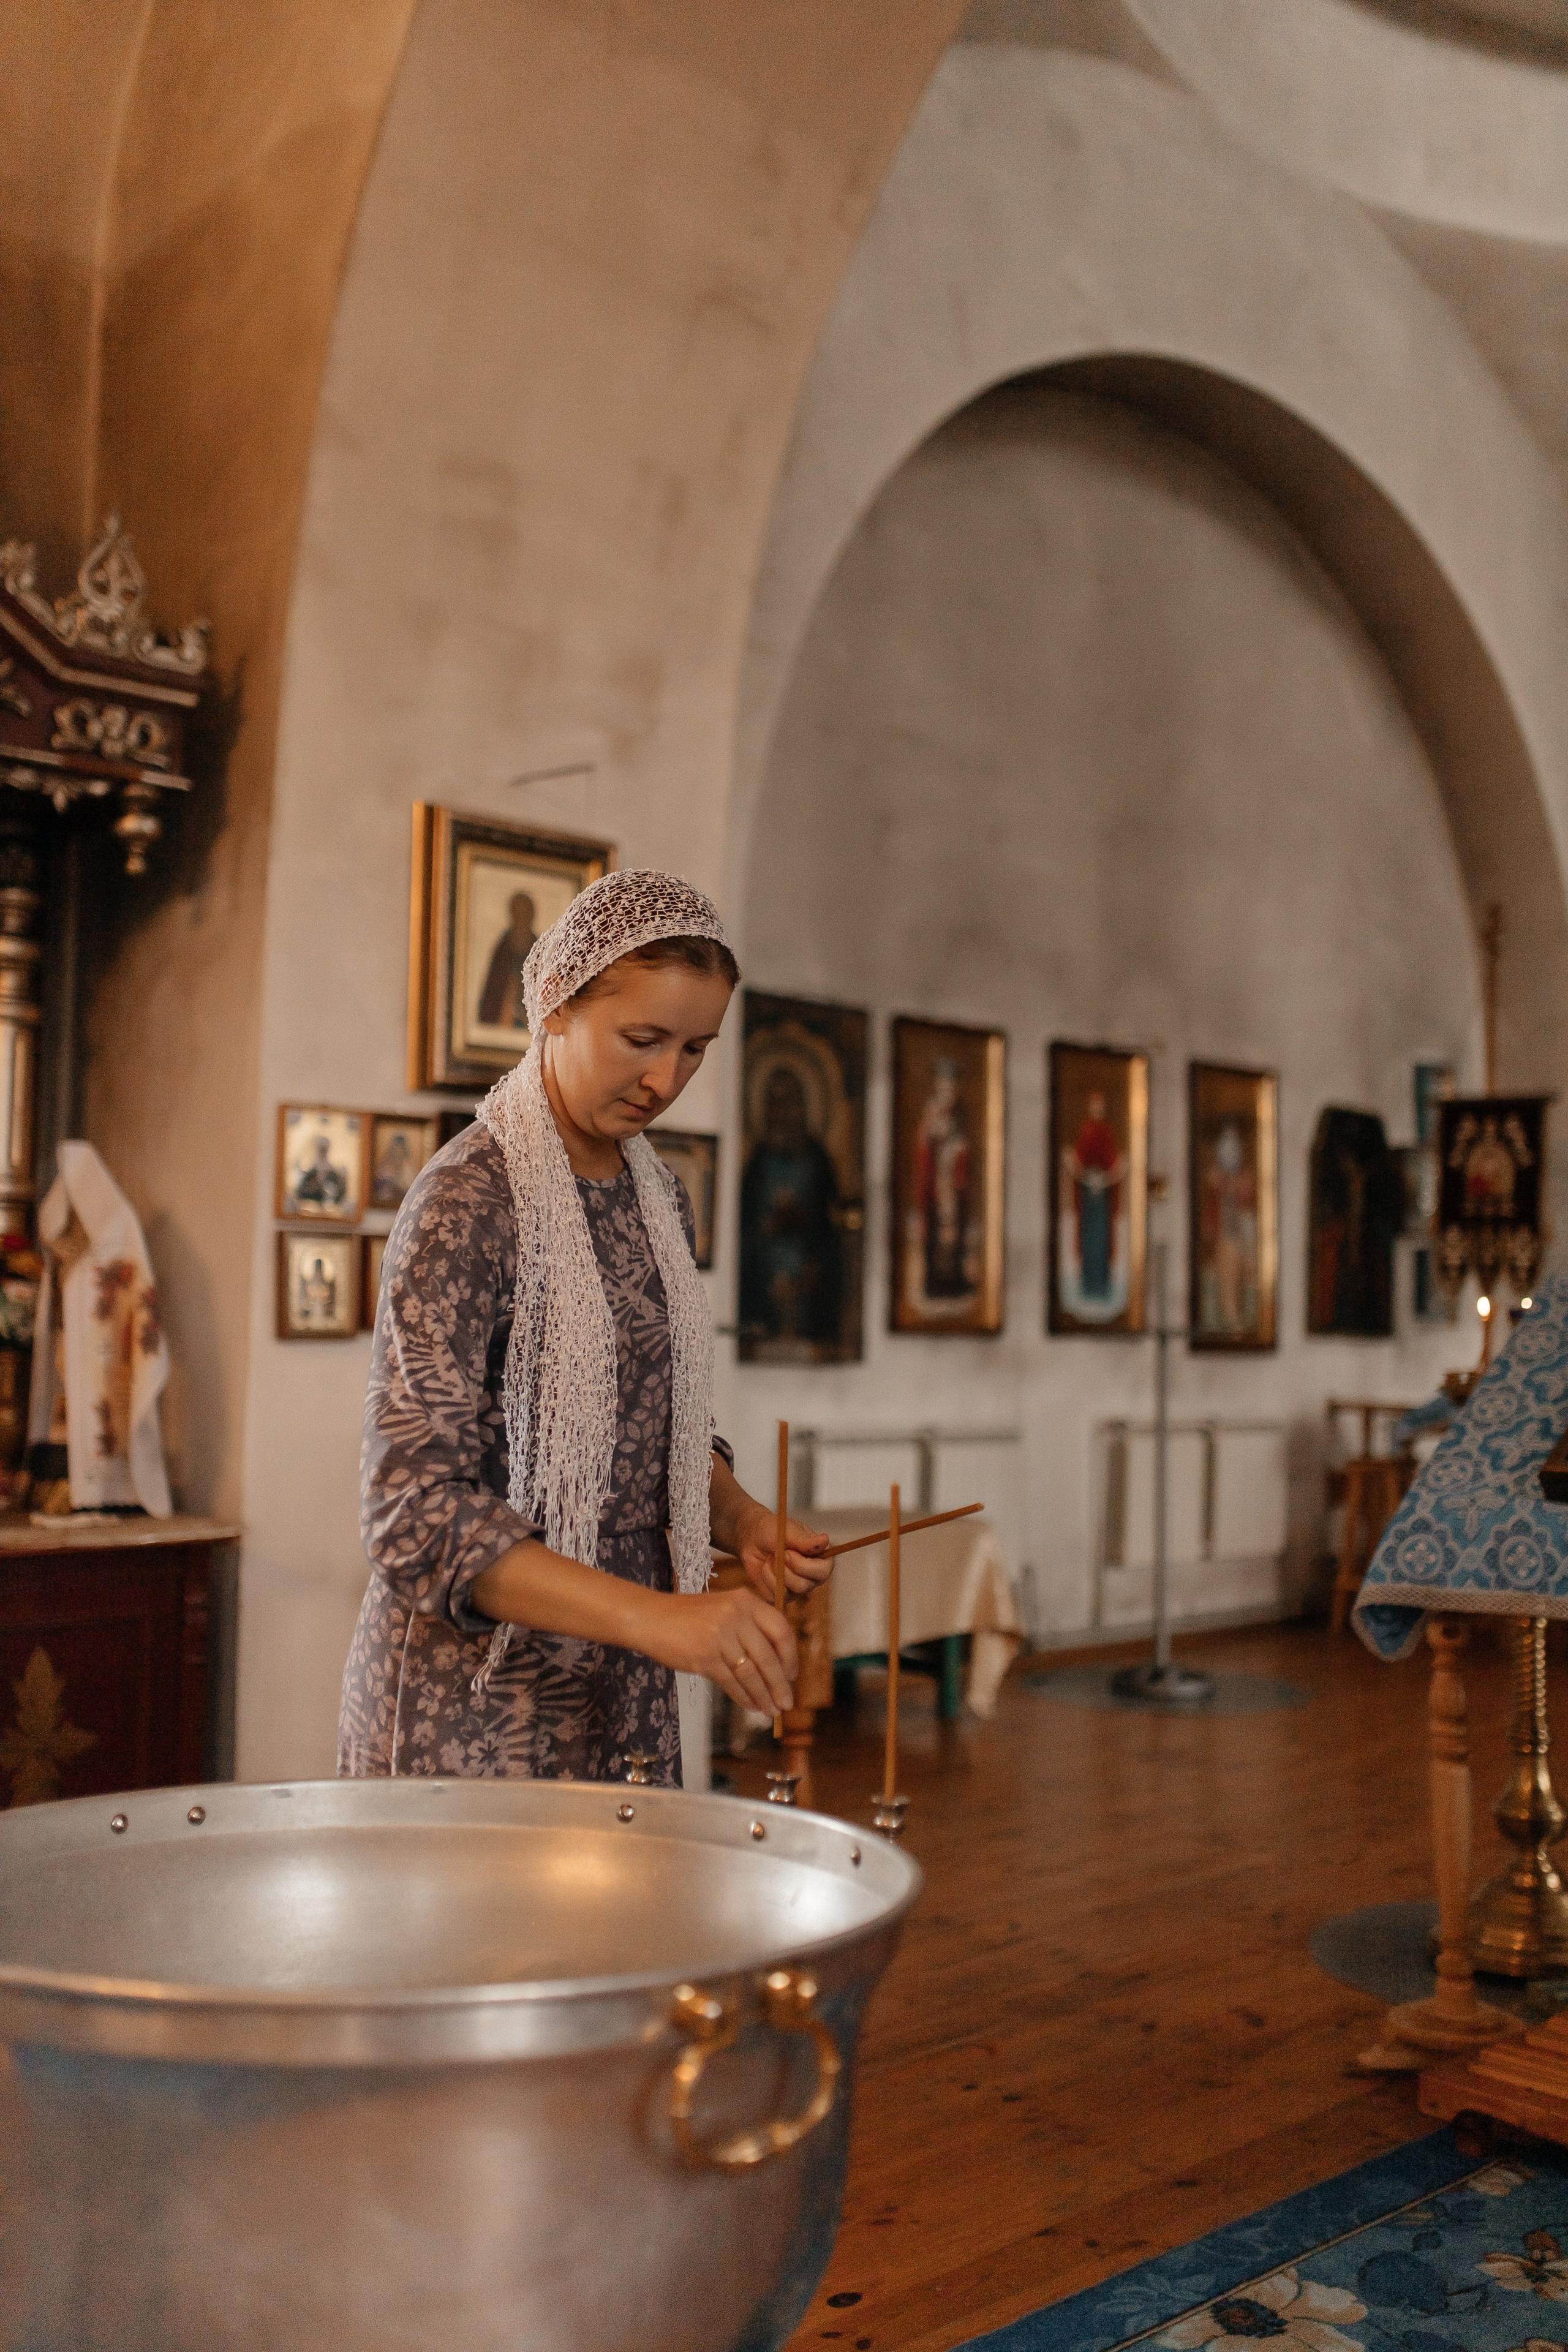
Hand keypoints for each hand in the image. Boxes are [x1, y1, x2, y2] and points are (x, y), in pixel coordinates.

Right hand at [644, 1585, 797, 1713]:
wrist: (650, 1618)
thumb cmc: (687, 1617)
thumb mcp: (723, 1609)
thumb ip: (748, 1627)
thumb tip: (776, 1665)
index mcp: (746, 1600)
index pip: (781, 1630)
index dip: (790, 1657)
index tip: (792, 1675)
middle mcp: (737, 1615)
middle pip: (769, 1656)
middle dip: (780, 1684)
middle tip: (787, 1703)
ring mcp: (721, 1635)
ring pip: (752, 1673)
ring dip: (764, 1696)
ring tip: (772, 1711)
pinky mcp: (706, 1657)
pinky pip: (733, 1683)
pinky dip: (745, 1697)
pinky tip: (751, 1706)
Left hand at [734, 1504, 831, 1600]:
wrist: (754, 1539)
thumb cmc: (775, 1530)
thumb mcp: (788, 1530)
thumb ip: (805, 1539)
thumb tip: (825, 1540)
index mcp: (821, 1559)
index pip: (823, 1571)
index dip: (803, 1565)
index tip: (787, 1552)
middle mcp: (813, 1577)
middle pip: (804, 1585)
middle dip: (784, 1569)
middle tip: (776, 1553)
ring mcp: (798, 1588)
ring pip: (789, 1593)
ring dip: (774, 1572)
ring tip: (771, 1558)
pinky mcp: (782, 1595)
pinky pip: (775, 1595)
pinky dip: (766, 1579)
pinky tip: (766, 1567)